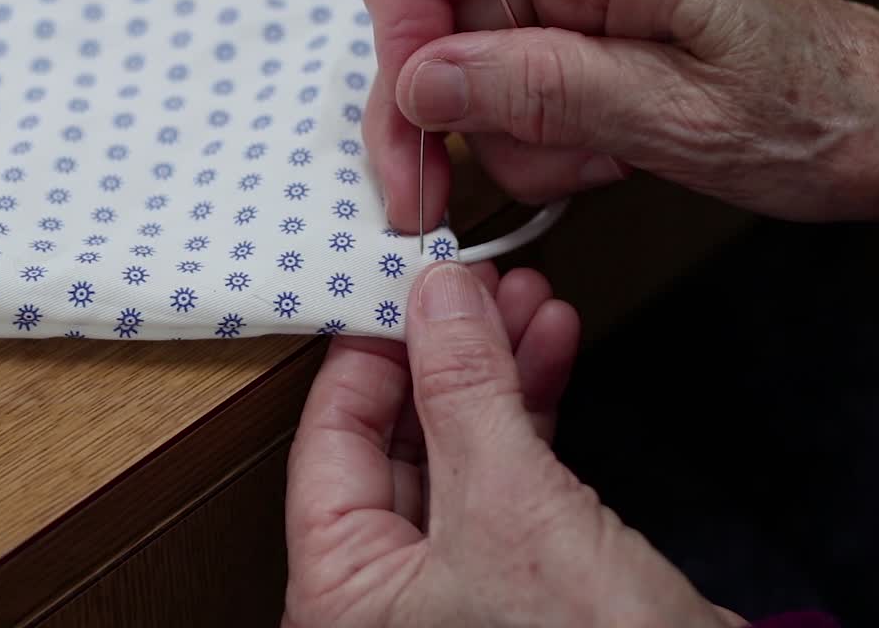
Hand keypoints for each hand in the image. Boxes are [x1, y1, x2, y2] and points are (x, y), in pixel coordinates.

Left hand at [283, 262, 744, 627]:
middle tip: (473, 284)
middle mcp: (387, 593)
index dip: (371, 351)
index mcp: (343, 594)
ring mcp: (456, 584)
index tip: (404, 284)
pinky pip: (509, 473)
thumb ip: (465, 390)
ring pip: (461, 446)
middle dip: (447, 350)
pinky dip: (531, 408)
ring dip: (496, 368)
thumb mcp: (511, 507)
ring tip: (524, 298)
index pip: (329, 440)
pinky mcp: (522, 574)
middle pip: (399, 437)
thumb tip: (437, 299)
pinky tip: (549, 346)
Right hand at [362, 0, 878, 226]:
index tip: (408, 96)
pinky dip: (537, 138)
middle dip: (433, 103)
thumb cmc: (822, 116)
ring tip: (583, 164)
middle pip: (447, 2)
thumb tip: (422, 80)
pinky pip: (521, 84)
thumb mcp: (676, 119)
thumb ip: (541, 90)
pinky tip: (599, 157)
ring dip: (504, 134)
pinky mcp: (601, 32)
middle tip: (425, 187)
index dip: (400, 4)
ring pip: (477, 58)